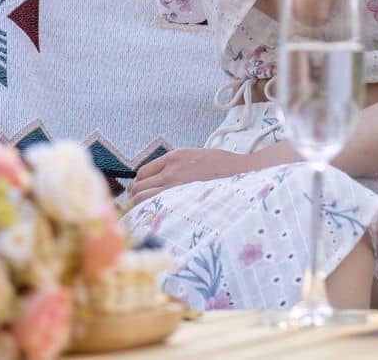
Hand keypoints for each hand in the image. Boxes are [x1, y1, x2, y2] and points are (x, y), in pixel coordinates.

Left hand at [128, 148, 265, 204]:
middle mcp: (171, 170)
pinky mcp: (182, 199)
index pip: (143, 172)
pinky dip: (149, 214)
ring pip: (142, 198)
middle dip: (134, 198)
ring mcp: (176, 186)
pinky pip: (157, 208)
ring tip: (141, 217)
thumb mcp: (198, 156)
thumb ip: (180, 165)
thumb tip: (165, 180)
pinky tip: (152, 221)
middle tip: (136, 209)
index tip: (139, 194)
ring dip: (138, 207)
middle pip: (138, 186)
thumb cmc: (225, 168)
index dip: (138, 185)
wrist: (243, 175)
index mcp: (175, 156)